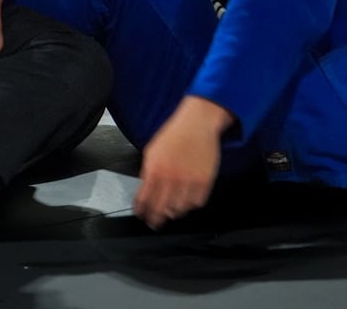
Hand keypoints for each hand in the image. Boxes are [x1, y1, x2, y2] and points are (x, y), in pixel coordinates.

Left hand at [133, 96, 231, 228]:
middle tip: (154, 222)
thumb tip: (144, 190)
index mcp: (155, 170)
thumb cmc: (174, 134)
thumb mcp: (152, 151)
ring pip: (179, 210)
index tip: (142, 215)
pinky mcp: (205, 181)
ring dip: (173, 212)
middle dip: (155, 219)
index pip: (144, 200)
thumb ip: (147, 171)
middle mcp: (171, 179)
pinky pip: (197, 203)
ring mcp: (189, 181)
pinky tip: (187, 201)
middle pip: (160, 210)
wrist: (197, 124)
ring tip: (171, 211)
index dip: (141, 211)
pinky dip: (191, 205)